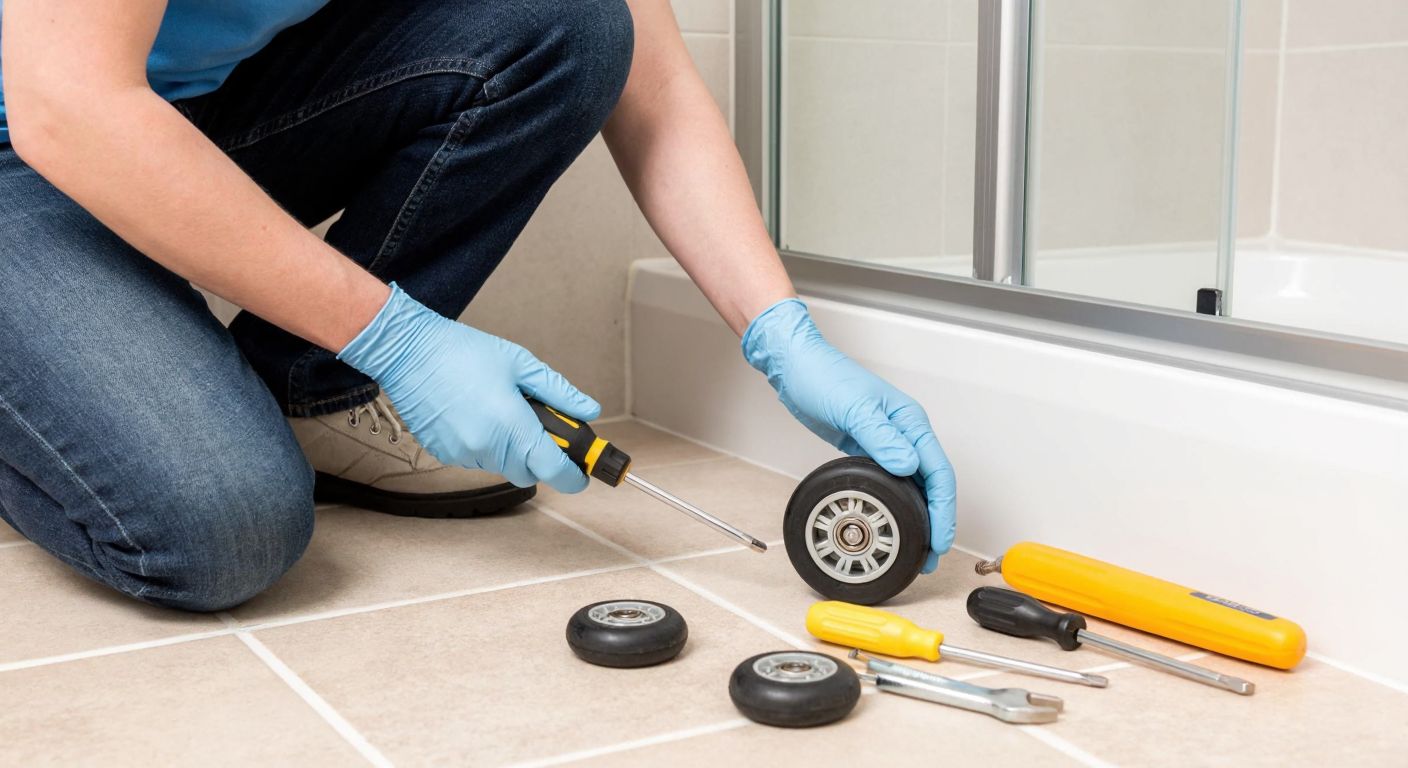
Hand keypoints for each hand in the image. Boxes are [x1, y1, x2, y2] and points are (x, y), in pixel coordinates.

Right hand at [338, 283, 598, 492]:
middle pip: (528, 473)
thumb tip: (588, 411)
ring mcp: (463, 454)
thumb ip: (559, 393)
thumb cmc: (463, 352)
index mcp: (512, 426)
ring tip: (499, 411)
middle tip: (537, 427)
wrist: (408, 352)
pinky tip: (476, 415)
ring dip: (510, 450)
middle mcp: (487, 447)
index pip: (553, 469)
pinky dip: (485, 445)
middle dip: (539, 457)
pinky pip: (476, 459)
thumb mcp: (521, 364)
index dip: (573, 476)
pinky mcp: (444, 454)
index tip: (582, 473)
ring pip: (502, 466)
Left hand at [742, 299, 955, 571]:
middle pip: (932, 484)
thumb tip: (908, 467)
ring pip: (913, 486)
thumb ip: (881, 438)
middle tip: (929, 556)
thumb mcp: (853, 408)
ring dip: (918, 517)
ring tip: (915, 548)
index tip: (940, 539)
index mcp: (910, 422)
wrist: (796, 367)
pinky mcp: (868, 449)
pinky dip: (896, 504)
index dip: (944, 510)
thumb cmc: (822, 377)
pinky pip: (892, 482)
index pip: (939, 472)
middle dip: (936, 521)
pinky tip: (892, 520)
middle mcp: (905, 433)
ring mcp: (888, 442)